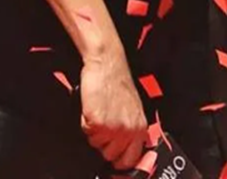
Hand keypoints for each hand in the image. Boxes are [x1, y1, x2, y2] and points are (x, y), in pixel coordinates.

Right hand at [78, 50, 147, 170]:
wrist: (108, 65)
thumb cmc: (118, 84)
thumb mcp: (132, 110)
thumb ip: (131, 131)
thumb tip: (125, 152)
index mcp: (140, 128)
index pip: (131, 160)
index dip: (119, 161)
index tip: (115, 159)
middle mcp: (128, 130)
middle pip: (111, 156)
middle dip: (104, 144)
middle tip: (105, 124)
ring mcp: (113, 127)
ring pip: (97, 146)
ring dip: (95, 133)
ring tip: (101, 112)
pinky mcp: (98, 122)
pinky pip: (87, 132)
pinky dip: (86, 123)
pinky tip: (93, 108)